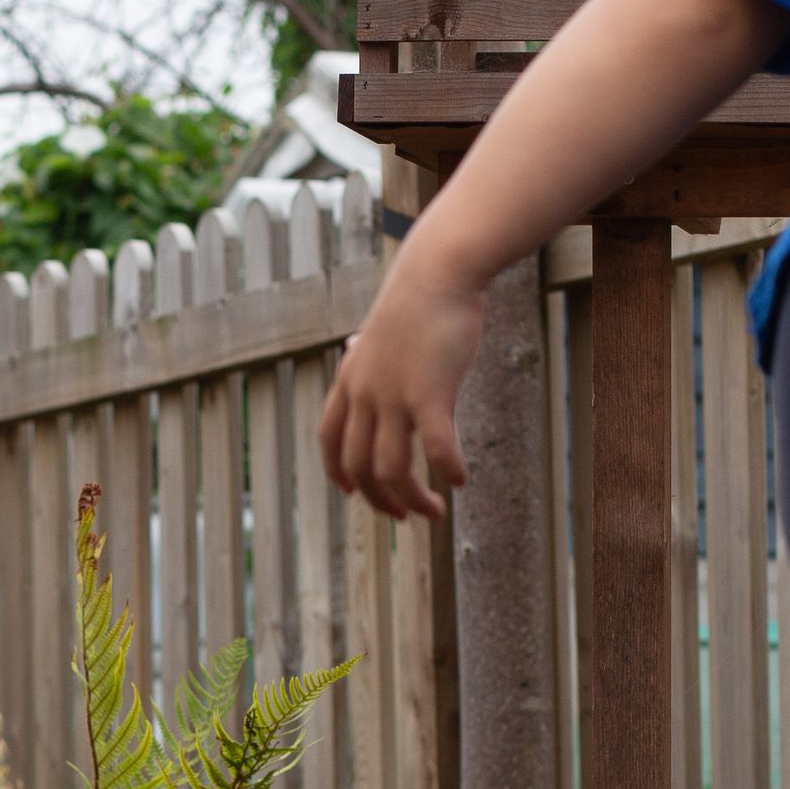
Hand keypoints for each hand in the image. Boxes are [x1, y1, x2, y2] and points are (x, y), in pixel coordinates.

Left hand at [319, 274, 485, 518]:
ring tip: (435, 512)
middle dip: (381, 500)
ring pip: (391, 468)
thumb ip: (365, 350)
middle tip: (406, 515)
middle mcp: (364, 394)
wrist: (437, 273)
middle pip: (358, 467)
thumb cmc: (416, 300)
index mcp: (350, 381)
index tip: (353, 493)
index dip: (338, 473)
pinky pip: (434, 449)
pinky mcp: (429, 393)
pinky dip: (446, 471)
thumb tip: (353, 345)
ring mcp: (393, 395)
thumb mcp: (378, 329)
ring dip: (412, 499)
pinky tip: (459, 480)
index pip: (330, 440)